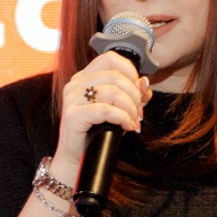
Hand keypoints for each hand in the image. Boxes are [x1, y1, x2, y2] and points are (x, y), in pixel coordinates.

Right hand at [56, 52, 150, 177]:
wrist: (76, 158)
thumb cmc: (96, 132)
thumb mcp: (118, 109)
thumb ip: (131, 95)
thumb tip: (145, 82)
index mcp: (84, 77)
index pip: (110, 59)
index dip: (130, 72)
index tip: (138, 91)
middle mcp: (76, 84)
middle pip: (115, 76)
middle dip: (134, 96)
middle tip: (139, 113)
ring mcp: (72, 98)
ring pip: (113, 92)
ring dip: (130, 109)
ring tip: (133, 122)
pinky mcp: (73, 115)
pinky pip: (105, 110)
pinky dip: (122, 118)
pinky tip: (127, 126)